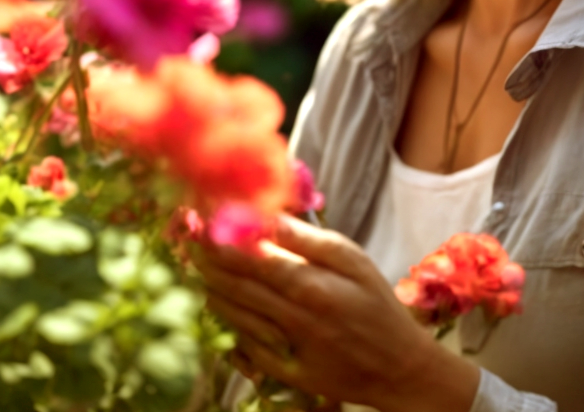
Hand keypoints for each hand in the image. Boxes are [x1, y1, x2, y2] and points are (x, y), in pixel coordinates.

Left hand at [193, 215, 480, 411]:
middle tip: (186, 235)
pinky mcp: (279, 370)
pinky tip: (217, 299)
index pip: (246, 255)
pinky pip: (239, 341)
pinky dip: (225, 318)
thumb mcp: (353, 261)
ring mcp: (282, 347)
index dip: (215, 234)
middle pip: (230, 282)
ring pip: (229, 311)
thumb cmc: (377, 305)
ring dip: (207, 284)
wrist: (398, 369)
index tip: (197, 215)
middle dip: (203, 256)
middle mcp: (289, 317)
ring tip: (195, 261)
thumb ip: (306, 238)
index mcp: (309, 285)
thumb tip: (267, 213)